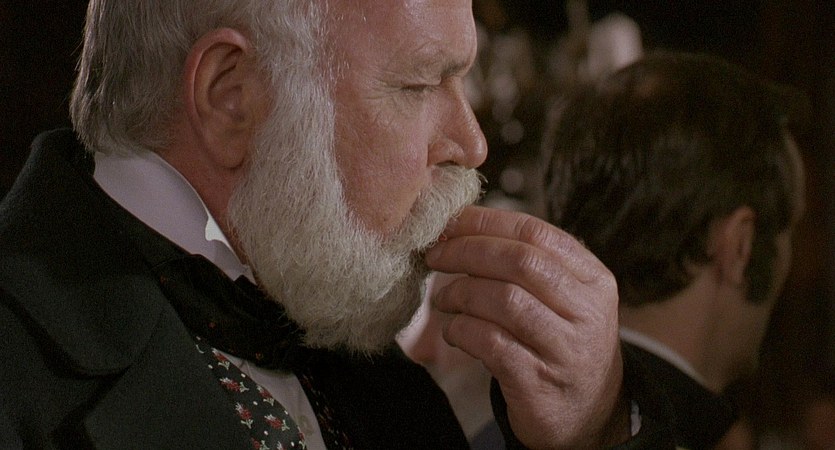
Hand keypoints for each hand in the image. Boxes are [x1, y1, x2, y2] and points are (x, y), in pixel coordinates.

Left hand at [424, 205, 627, 448]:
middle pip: (520, 261)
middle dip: (467, 252)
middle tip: (435, 256)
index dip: (485, 222)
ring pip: (505, 300)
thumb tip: (462, 228)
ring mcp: (565, 349)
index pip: (536, 232)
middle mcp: (586, 311)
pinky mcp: (538, 382)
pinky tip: (454, 331)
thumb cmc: (561, 343)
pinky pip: (491, 343)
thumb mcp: (564, 298)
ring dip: (461, 293)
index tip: (448, 222)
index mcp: (593, 279)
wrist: (589, 413)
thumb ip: (528, 264)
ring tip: (444, 299)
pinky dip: (463, 330)